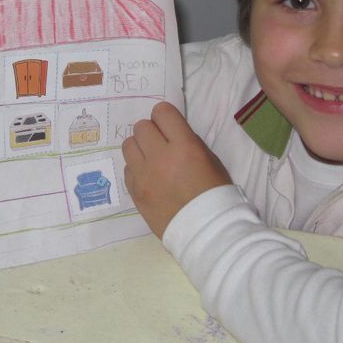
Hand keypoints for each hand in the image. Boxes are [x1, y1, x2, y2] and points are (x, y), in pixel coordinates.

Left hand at [122, 101, 231, 237]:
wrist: (205, 230)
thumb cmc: (215, 194)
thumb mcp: (210, 160)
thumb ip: (188, 142)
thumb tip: (171, 134)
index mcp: (184, 146)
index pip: (162, 112)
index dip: (165, 116)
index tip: (168, 125)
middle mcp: (160, 157)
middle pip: (141, 126)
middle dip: (151, 132)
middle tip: (161, 144)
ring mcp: (143, 176)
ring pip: (128, 145)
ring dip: (140, 148)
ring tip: (151, 159)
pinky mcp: (134, 192)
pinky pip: (127, 169)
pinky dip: (136, 169)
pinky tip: (148, 177)